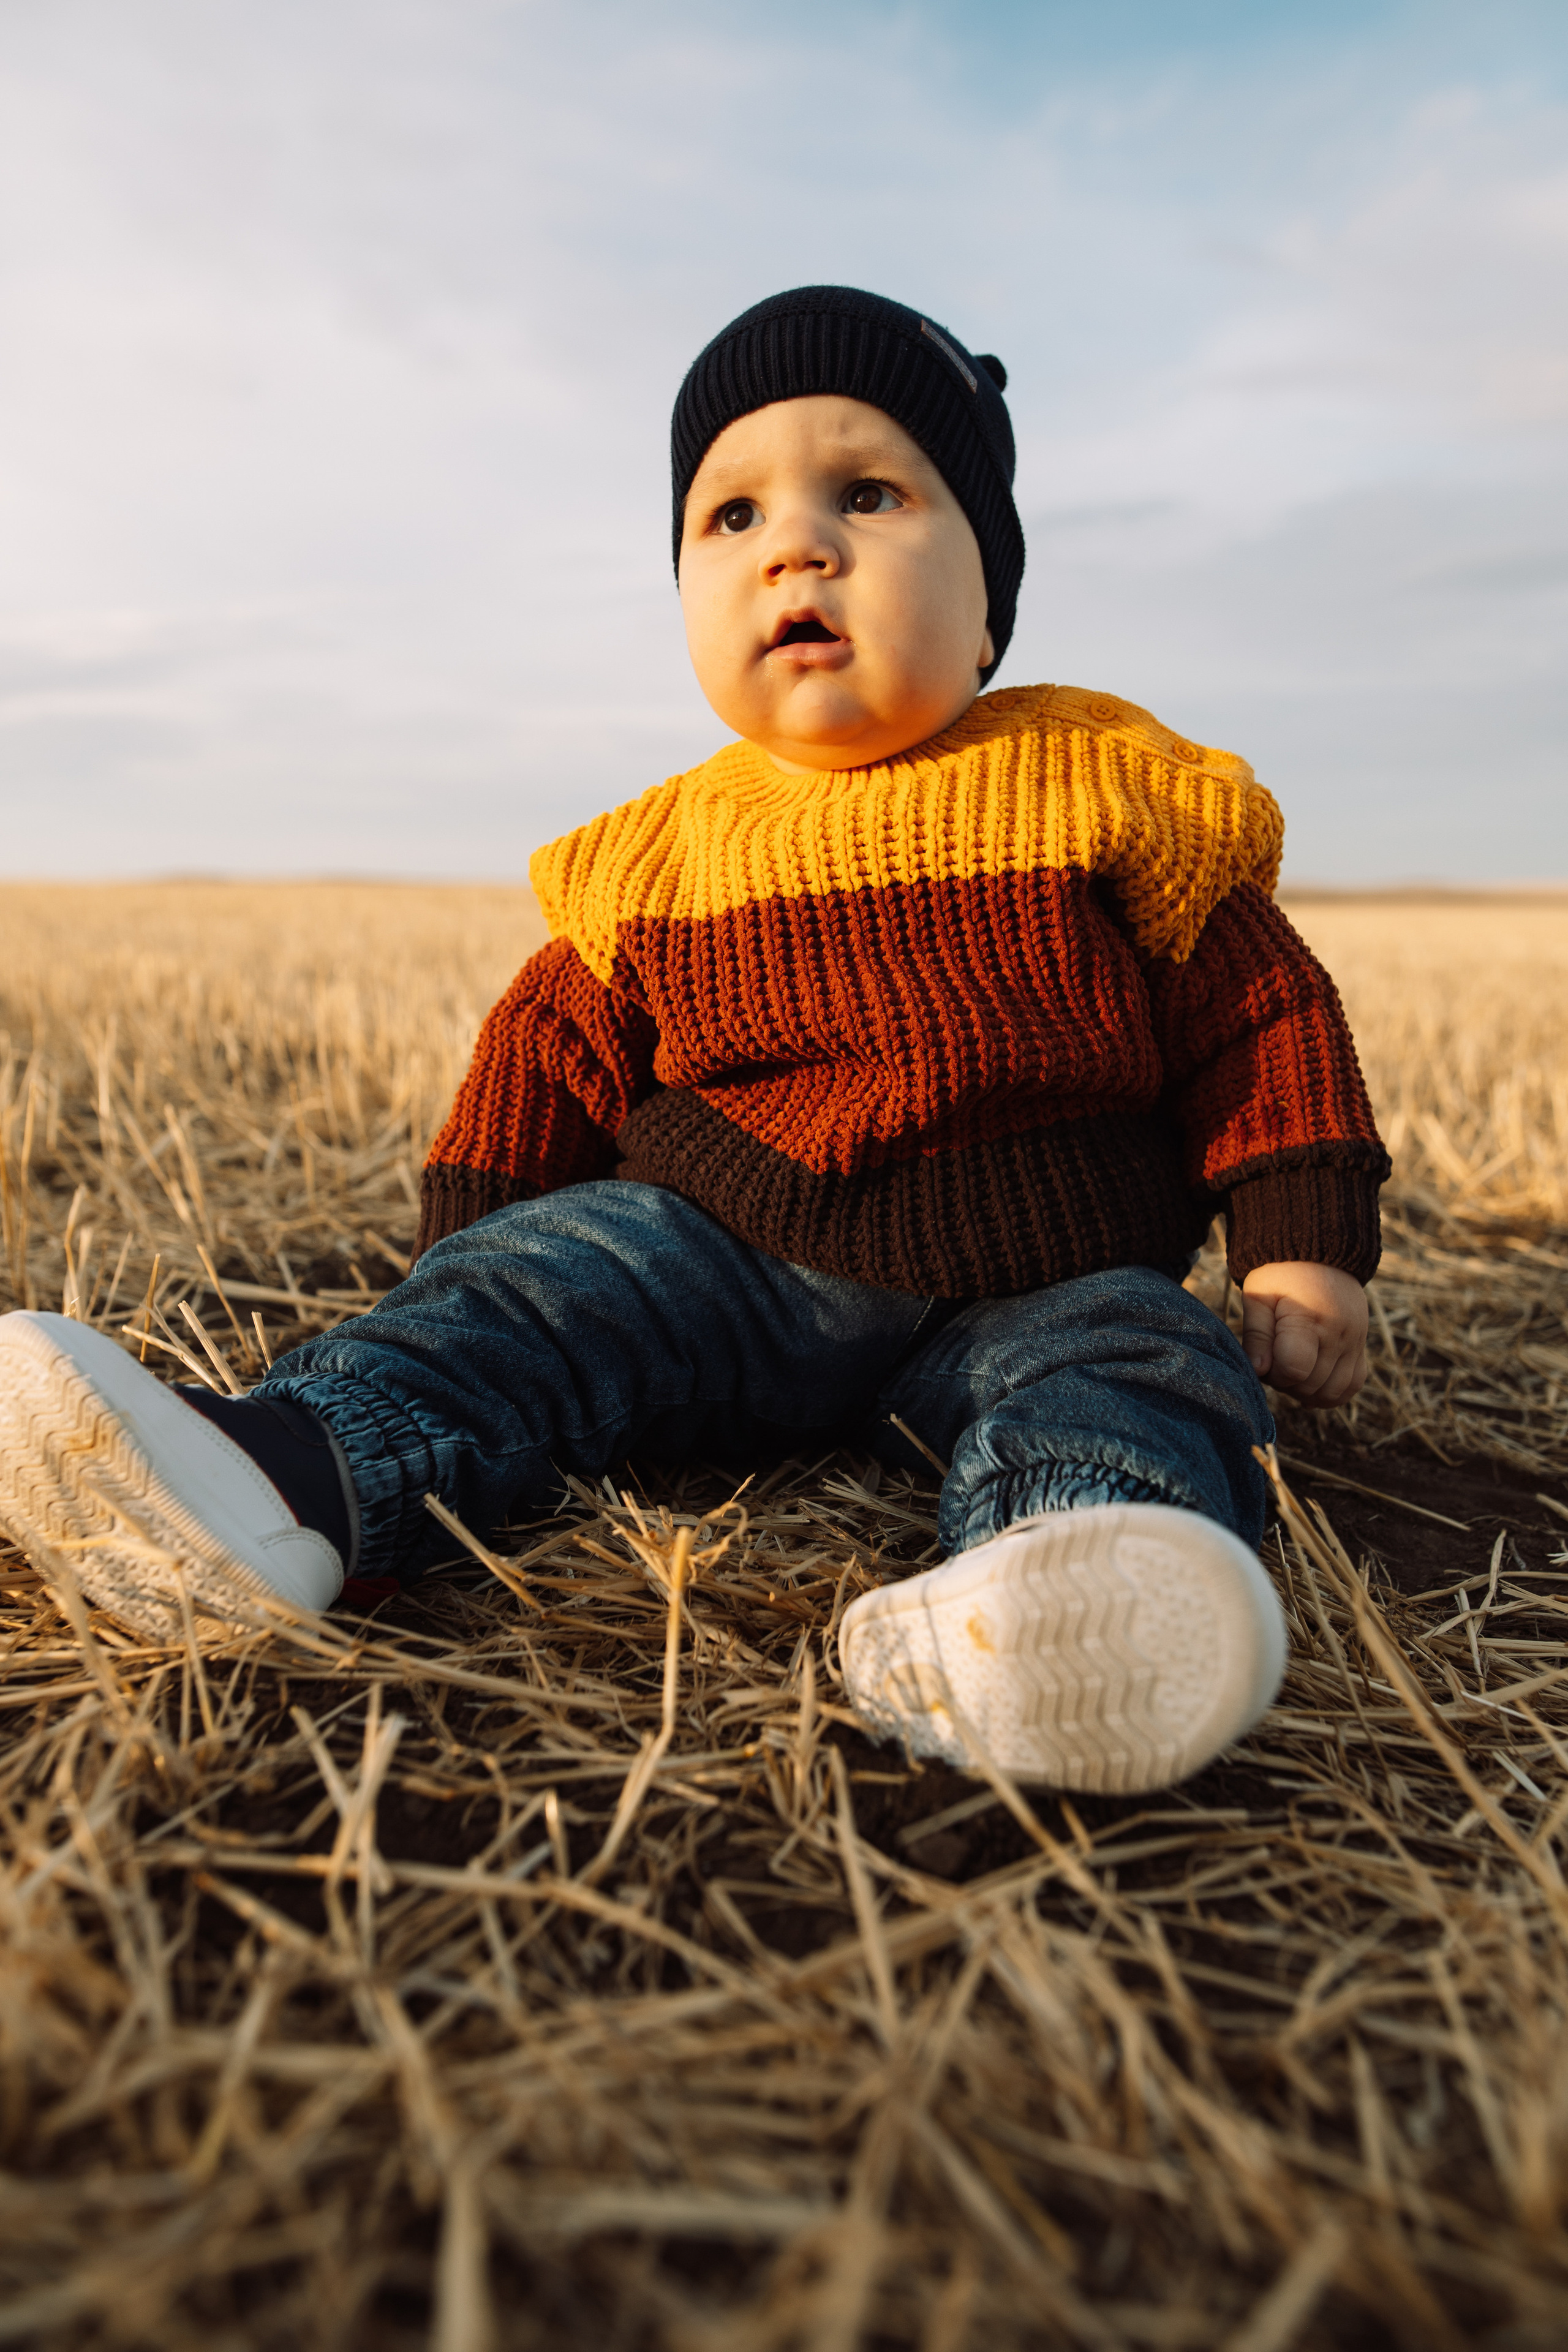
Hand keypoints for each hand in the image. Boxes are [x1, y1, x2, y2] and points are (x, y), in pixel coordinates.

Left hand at [1240, 1262, 1368, 1405]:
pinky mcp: (1361, 1348)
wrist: (1319, 1256)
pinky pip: (1352, 1386)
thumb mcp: (1259, 1297)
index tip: (1264, 1358)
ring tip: (1290, 1370)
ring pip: (1333, 1392)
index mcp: (1310, 1319)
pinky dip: (1330, 1392)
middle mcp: (1340, 1334)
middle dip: (1285, 1383)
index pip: (1294, 1369)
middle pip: (1311, 1385)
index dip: (1273, 1373)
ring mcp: (1355, 1343)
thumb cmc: (1281, 1276)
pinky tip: (1311, 1382)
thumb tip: (1258, 1371)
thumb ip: (1257, 1336)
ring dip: (1306, 1392)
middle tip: (1273, 1362)